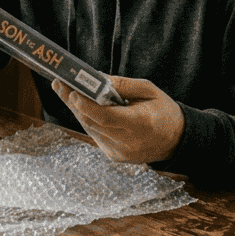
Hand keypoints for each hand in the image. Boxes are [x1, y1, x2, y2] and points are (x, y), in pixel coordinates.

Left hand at [50, 75, 184, 164]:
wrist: (176, 141)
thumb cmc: (164, 111)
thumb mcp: (150, 91)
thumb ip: (123, 85)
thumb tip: (96, 79)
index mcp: (141, 124)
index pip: (107, 117)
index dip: (86, 105)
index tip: (72, 91)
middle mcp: (129, 142)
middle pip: (93, 122)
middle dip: (73, 103)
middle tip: (59, 84)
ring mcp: (120, 152)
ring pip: (90, 129)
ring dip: (76, 110)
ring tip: (64, 91)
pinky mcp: (114, 156)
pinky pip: (95, 135)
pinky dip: (88, 120)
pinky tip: (80, 107)